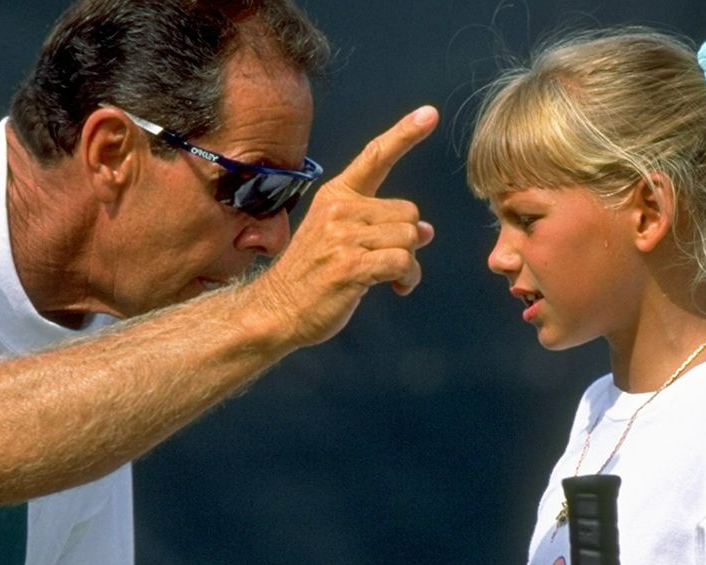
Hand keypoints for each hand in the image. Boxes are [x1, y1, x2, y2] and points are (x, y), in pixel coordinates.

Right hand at [251, 105, 437, 345]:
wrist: (276, 310)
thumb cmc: (313, 277)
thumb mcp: (342, 240)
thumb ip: (382, 228)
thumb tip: (427, 231)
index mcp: (336, 195)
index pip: (375, 157)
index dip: (405, 134)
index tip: (429, 114)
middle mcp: (339, 209)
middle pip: (409, 212)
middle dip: (407, 241)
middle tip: (389, 263)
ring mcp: (343, 237)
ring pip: (410, 238)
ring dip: (410, 264)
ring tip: (391, 279)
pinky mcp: (350, 265)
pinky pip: (403, 262)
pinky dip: (407, 278)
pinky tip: (395, 289)